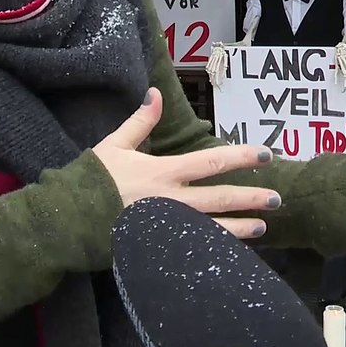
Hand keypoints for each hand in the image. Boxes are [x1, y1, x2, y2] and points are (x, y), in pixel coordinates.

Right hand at [93, 88, 279, 238]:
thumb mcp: (114, 145)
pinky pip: (194, 249)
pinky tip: (230, 252)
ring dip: (240, 227)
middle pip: (220, 198)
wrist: (68, 219)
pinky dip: (214, 249)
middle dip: (251, 197)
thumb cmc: (91, 180)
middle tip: (277, 198)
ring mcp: (167, 227)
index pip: (212, 162)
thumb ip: (140, 122)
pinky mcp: (158, 247)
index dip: (242, 157)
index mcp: (163, 171)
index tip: (265, 154)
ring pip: (213, 228)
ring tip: (262, 227)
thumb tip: (155, 94)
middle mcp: (172, 200)